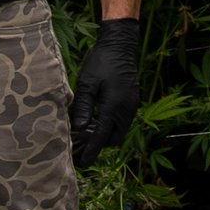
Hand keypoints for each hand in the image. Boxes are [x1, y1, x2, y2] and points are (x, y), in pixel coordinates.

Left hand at [68, 18, 140, 169]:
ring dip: (104, 134)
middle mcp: (126, 110)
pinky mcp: (131, 101)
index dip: (91, 152)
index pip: (101, 137)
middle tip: (80, 142)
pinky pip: (121, 121)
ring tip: (85, 130)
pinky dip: (110, 125)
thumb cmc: (101, 62)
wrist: (120, 45)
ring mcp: (131, 106)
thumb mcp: (86, 84)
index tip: (83, 164)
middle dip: (98, 144)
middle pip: (113, 139)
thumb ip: (83, 108)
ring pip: (118, 131)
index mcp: (114, 107)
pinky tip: (96, 117)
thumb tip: (77, 129)